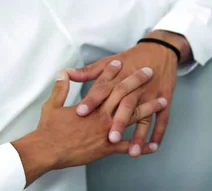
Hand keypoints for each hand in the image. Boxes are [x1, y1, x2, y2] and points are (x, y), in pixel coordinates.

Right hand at [16, 62, 163, 176]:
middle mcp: (101, 115)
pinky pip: (129, 146)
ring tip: (162, 100)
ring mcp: (107, 131)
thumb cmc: (49, 129)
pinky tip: (153, 145)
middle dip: (137, 81)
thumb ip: (61, 88)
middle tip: (149, 71)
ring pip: (133, 117)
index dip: (111, 70)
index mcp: (90, 104)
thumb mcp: (52, 105)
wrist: (48, 150)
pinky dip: (142, 146)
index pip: (103, 82)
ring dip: (149, 108)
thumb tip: (64, 74)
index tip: (120, 61)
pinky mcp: (108, 147)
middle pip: (124, 93)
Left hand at [67, 31, 189, 156]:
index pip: (103, 89)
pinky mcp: (164, 98)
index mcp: (119, 76)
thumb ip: (87, 71)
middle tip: (110, 138)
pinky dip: (158, 132)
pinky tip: (153, 146)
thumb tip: (66, 73)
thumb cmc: (130, 58)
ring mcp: (150, 93)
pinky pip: (162, 118)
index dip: (92, 100)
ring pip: (145, 115)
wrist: (159, 50)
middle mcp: (135, 86)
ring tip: (133, 151)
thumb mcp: (108, 61)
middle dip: (118, 122)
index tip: (81, 112)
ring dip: (140, 134)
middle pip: (126, 104)